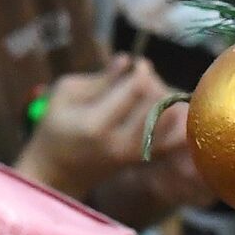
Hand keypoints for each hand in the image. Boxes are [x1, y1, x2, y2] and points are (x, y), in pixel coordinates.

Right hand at [14, 55, 184, 199]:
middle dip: (155, 83)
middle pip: (158, 102)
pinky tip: (172, 109)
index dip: (143, 70)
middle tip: (143, 80)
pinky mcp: (144, 160)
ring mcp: (135, 154)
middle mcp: (120, 142)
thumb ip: (99, 78)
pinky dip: (180, 122)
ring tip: (150, 94)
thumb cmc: (54, 129)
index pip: (136, 90)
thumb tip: (127, 60)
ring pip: (171, 119)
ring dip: (167, 100)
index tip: (137, 63)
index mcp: (96, 124)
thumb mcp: (65, 95)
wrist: (57, 173)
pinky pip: (175, 140)